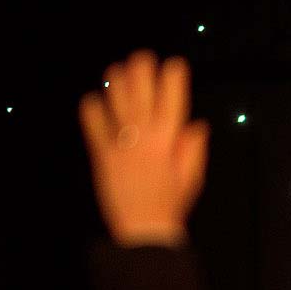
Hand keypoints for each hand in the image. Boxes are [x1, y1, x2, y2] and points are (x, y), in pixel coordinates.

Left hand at [77, 51, 208, 245]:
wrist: (145, 230)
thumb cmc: (171, 205)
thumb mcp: (192, 179)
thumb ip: (194, 149)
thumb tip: (197, 125)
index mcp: (169, 142)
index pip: (173, 99)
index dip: (174, 77)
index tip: (175, 65)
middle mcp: (145, 137)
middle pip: (142, 90)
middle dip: (142, 68)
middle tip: (142, 59)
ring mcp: (122, 144)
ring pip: (117, 99)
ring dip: (117, 81)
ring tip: (118, 72)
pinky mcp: (103, 154)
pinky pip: (93, 122)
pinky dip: (92, 108)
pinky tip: (95, 100)